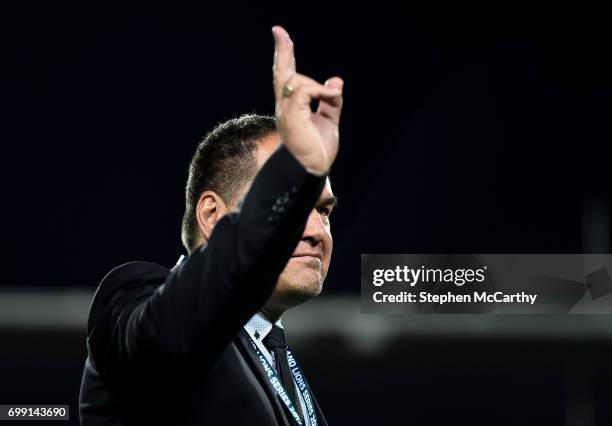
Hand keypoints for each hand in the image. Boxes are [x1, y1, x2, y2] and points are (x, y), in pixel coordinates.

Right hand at [272, 26, 343, 175]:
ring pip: (297, 79)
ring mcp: (285, 111)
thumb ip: (331, 101)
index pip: (287, 77)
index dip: (285, 56)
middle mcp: (284, 106)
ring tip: (332, 95)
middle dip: (282, 51)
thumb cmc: (317, 150)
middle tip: (278, 31)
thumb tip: (336, 81)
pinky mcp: (291, 115)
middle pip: (281, 72)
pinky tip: (330, 95)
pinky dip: (319, 89)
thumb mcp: (329, 121)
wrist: (311, 169)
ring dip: (318, 85)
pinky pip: (304, 89)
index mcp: (292, 107)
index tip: (282, 38)